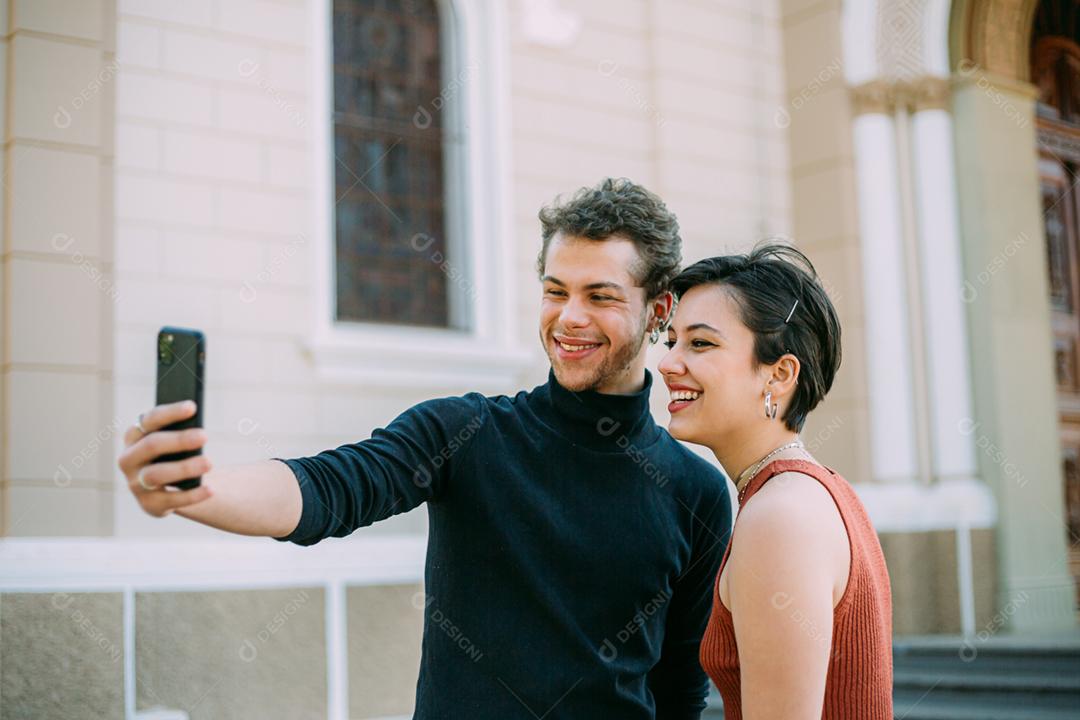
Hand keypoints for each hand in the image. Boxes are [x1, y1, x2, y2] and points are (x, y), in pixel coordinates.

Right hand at [118, 400, 213, 516]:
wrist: (172, 486)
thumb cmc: (174, 454)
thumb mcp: (174, 441)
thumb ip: (180, 431)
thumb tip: (198, 429)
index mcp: (134, 436)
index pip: (149, 420)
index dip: (170, 412)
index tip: (192, 407)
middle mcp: (129, 459)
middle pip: (151, 445)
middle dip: (178, 440)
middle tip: (204, 436)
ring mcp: (136, 483)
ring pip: (156, 474)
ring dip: (184, 468)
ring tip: (208, 463)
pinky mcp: (149, 504)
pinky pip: (170, 500)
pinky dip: (192, 495)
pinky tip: (210, 489)